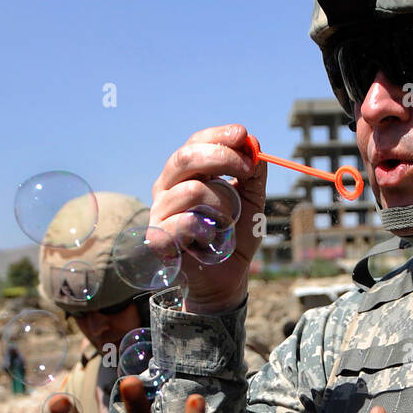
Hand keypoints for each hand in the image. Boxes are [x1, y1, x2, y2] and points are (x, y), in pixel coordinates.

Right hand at [150, 125, 266, 310]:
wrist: (227, 276)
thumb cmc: (235, 235)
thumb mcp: (252, 200)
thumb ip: (253, 174)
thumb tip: (253, 144)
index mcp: (187, 174)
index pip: (196, 143)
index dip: (219, 136)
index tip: (243, 136)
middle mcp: (168, 187)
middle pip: (186, 157)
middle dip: (221, 157)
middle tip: (247, 170)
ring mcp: (159, 211)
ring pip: (192, 191)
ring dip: (222, 206)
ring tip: (229, 222)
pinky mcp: (158, 236)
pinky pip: (186, 221)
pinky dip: (208, 230)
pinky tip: (211, 239)